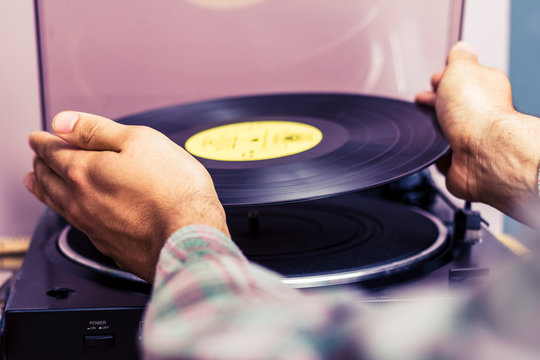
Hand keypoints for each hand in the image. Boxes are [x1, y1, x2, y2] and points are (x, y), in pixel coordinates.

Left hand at [25, 111, 228, 281]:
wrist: (189, 238)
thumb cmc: (174, 189)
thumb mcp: (140, 141)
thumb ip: (98, 130)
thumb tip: (63, 122)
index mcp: (84, 171)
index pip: (52, 152)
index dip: (44, 141)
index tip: (39, 137)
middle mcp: (80, 201)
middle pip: (49, 179)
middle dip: (41, 163)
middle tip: (38, 156)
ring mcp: (92, 226)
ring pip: (57, 204)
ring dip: (43, 189)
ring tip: (36, 182)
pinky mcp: (108, 246)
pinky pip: (75, 223)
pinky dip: (64, 211)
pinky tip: (71, 211)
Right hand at [416, 42, 539, 223]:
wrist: (482, 153)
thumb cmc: (477, 112)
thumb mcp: (461, 69)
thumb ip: (458, 58)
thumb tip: (461, 48)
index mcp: (484, 86)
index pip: (462, 79)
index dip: (444, 78)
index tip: (433, 79)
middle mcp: (481, 113)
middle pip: (453, 105)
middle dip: (436, 103)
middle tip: (424, 101)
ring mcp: (471, 139)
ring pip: (445, 132)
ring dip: (433, 129)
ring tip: (426, 125)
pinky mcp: (460, 162)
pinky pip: (440, 157)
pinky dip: (434, 154)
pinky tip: (432, 148)